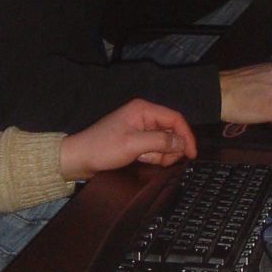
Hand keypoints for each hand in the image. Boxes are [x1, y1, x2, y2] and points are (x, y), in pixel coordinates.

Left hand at [59, 99, 196, 179]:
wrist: (79, 159)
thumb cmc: (103, 149)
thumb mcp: (133, 145)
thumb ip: (160, 142)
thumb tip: (182, 143)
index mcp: (143, 110)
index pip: (175, 118)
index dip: (186, 136)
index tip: (192, 154)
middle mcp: (144, 116)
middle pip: (172, 131)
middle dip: (171, 148)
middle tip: (164, 162)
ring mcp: (140, 128)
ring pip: (164, 141)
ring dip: (161, 154)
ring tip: (146, 160)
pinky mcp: (136, 140)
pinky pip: (154, 148)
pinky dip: (153, 156)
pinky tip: (142, 161)